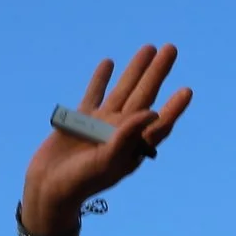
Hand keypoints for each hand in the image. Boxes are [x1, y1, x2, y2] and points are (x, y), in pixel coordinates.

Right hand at [22, 44, 193, 232]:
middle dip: (157, 73)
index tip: (187, 91)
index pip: (159, 124)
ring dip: (135, 70)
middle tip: (171, 49)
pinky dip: (101, 79)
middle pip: (144, 96)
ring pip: (122, 90)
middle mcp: (120, 132)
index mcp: (132, 146)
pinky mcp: (80, 119)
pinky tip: (109, 63)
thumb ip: (128, 137)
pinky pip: (94, 94)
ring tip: (149, 48)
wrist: (48, 188)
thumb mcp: (107, 161)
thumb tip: (154, 112)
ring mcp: (101, 124)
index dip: (174, 108)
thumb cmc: (80, 182)